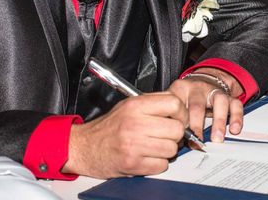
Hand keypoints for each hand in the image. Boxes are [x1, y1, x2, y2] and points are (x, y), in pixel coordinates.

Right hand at [62, 93, 187, 177]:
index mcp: (135, 105)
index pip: (174, 104)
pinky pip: (162, 165)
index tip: (178, 118)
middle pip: (176, 129)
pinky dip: (158, 164)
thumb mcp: (128, 105)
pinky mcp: (133, 164)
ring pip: (171, 149)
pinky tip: (147, 157)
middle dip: (175, 134)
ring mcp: (134, 145)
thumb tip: (179, 105)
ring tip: (154, 146)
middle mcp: (135, 124)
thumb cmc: (109, 127)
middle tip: (167, 135)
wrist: (85, 147)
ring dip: (167, 150)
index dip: (181, 113)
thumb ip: (153, 102)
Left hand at [169, 69, 243, 143]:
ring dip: (218, 121)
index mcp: (181, 89)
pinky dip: (236, 117)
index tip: (180, 138)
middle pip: (197, 105)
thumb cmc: (186, 96)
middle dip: (197, 125)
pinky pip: (236, 104)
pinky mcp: (229, 96)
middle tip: (197, 141)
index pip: (178, 105)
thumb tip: (174, 141)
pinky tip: (234, 129)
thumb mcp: (174, 100)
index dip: (179, 123)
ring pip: (219, 101)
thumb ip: (173, 117)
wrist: (203, 80)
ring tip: (217, 138)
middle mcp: (198, 88)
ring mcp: (215, 90)